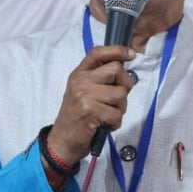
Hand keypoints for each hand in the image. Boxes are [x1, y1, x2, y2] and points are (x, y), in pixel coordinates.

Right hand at [46, 45, 135, 163]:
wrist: (62, 141)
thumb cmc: (76, 117)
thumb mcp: (81, 92)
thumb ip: (98, 79)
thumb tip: (123, 70)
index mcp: (79, 74)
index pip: (98, 53)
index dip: (117, 50)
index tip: (130, 54)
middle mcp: (81, 81)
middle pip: (116, 70)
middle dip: (125, 85)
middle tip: (117, 99)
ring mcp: (85, 96)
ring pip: (120, 94)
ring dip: (120, 108)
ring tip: (107, 115)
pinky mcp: (91, 111)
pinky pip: (117, 114)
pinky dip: (115, 123)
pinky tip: (104, 125)